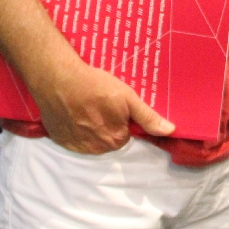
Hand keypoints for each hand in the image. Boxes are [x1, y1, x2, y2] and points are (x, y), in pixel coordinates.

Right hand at [28, 55, 174, 153]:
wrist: (58, 80)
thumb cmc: (96, 86)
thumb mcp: (128, 98)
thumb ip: (148, 117)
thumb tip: (170, 131)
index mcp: (116, 139)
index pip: (127, 134)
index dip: (123, 119)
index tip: (115, 105)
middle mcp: (96, 148)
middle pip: (110, 139)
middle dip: (108, 124)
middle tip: (100, 104)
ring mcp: (76, 146)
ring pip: (92, 140)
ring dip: (92, 127)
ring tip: (87, 106)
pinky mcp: (60, 140)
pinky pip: (74, 139)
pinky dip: (75, 129)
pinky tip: (74, 112)